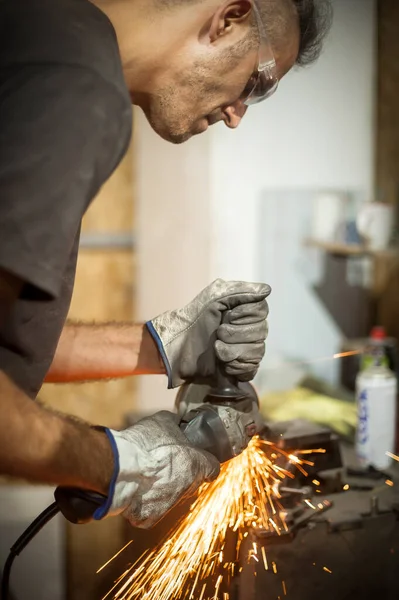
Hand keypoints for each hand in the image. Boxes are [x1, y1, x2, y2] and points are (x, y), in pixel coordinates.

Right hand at [93, 411, 219, 527]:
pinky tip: (135, 488)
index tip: (199, 458)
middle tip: (165, 463)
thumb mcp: (163, 421)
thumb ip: (174, 422)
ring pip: (170, 497)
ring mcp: (169, 506)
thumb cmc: (144, 443)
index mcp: (196, 465)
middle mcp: (187, 488)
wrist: (120, 467)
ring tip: (146, 474)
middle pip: (191, 483)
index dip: (205, 462)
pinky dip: (143, 501)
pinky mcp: (150, 518)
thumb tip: (176, 420)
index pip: (212, 468)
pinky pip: (150, 510)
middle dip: (180, 473)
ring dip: (162, 487)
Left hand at [147, 279, 270, 387]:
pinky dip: (235, 366)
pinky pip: (251, 368)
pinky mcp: (241, 368)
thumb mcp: (214, 297)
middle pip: (261, 332)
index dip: (243, 315)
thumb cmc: (193, 320)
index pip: (262, 311)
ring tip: (216, 349)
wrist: (177, 347)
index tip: (226, 315)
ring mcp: (247, 349)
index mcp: (245, 310)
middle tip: (217, 333)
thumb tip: (266, 290)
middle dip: (235, 334)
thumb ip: (241, 291)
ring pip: (257, 351)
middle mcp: (250, 328)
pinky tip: (223, 363)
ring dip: (232, 350)